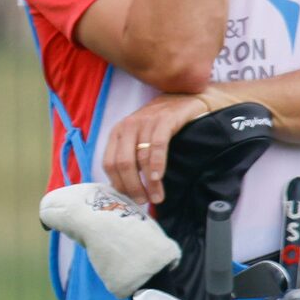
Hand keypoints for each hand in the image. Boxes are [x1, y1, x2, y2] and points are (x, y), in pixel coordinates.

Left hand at [101, 89, 229, 204]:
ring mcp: (146, 122)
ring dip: (149, 182)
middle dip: (132, 187)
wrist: (189, 97)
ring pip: (140, 158)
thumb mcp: (142, 137)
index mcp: (118, 133)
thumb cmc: (165, 122)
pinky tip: (159, 177)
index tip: (130, 199)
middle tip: (144, 201)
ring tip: (157, 197)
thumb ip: (133, 156)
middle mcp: (128, 126)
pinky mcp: (164, 119)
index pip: (109, 163)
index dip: (119, 184)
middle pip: (122, 163)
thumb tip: (129, 188)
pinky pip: (157, 145)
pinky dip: (157, 163)